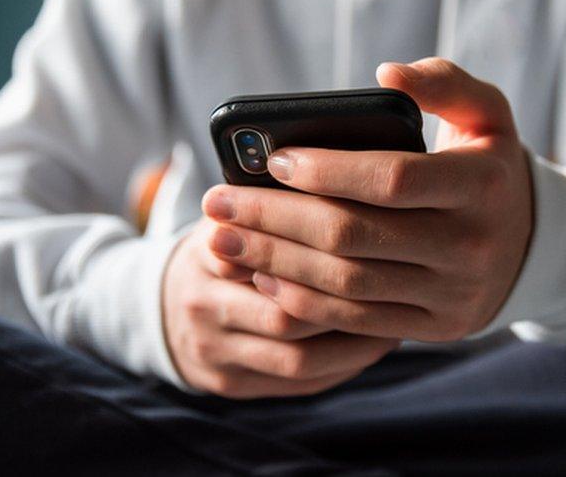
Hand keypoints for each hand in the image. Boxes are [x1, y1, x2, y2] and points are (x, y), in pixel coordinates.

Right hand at [162, 217, 399, 397]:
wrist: (165, 308)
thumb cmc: (223, 250)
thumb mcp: (233, 217)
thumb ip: (270, 207)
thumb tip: (337, 181)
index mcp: (205, 253)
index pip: (268, 257)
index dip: (322, 256)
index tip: (373, 244)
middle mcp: (202, 306)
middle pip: (285, 315)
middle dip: (346, 305)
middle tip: (400, 288)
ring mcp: (215, 352)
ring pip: (297, 358)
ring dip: (353, 342)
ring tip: (398, 319)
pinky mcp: (233, 384)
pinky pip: (299, 383)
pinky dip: (343, 364)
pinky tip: (376, 343)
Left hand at [203, 58, 533, 341]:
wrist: (528, 245)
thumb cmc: (486, 168)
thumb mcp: (486, 114)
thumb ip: (444, 82)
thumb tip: (385, 74)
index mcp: (482, 185)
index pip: (392, 179)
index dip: (328, 171)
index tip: (274, 159)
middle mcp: (471, 245)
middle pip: (355, 235)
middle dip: (276, 218)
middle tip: (218, 201)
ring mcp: (452, 294)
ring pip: (348, 283)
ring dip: (276, 261)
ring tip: (224, 238)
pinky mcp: (435, 327)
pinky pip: (356, 322)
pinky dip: (303, 301)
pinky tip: (263, 276)